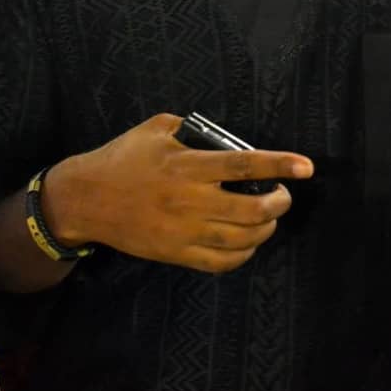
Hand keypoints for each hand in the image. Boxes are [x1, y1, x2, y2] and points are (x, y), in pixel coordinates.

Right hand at [45, 114, 312, 273]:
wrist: (83, 199)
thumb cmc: (122, 157)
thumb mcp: (157, 128)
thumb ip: (194, 130)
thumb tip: (226, 138)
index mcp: (188, 165)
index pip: (245, 164)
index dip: (280, 165)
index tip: (306, 167)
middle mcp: (190, 199)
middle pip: (252, 209)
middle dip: (279, 203)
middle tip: (283, 196)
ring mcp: (183, 231)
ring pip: (241, 239)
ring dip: (266, 229)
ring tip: (269, 217)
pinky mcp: (174, 253)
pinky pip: (220, 263)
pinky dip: (243, 255)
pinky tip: (248, 243)